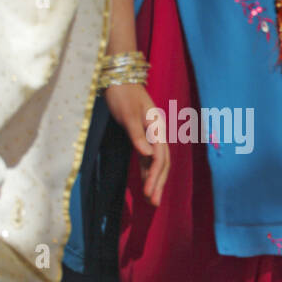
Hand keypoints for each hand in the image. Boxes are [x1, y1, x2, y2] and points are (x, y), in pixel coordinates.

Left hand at [104, 82, 167, 205]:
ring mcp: (152, 135)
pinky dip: (148, 171)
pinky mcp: (143, 136)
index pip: (160, 157)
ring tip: (152, 199)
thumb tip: (147, 154)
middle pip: (163, 163)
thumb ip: (137, 135)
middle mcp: (158, 134)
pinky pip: (149, 157)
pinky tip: (146, 182)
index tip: (149, 192)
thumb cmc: (122, 93)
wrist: (119, 78)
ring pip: (157, 162)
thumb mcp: (127, 114)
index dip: (155, 176)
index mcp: (157, 129)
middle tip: (155, 204)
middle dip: (159, 184)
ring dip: (155, 180)